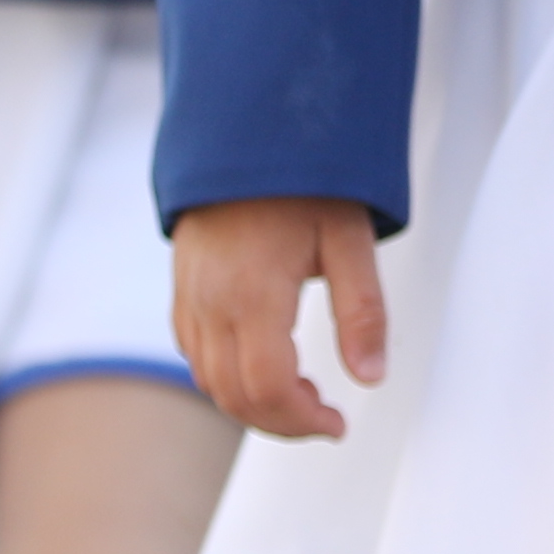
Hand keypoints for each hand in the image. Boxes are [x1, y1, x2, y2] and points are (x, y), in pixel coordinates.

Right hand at [169, 193, 388, 437]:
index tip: (337, 423)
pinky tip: (264, 368)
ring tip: (301, 397)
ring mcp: (190, 296)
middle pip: (235, 396)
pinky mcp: (182, 288)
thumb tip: (372, 378)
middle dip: (282, 422)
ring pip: (210, 381)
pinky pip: (195, 353)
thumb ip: (362, 311)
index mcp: (254, 292)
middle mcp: (211, 301)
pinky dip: (226, 378)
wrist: (247, 130)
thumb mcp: (349, 238)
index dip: (303, 420)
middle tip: (324, 420)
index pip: (268, 388)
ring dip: (253, 404)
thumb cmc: (301, 179)